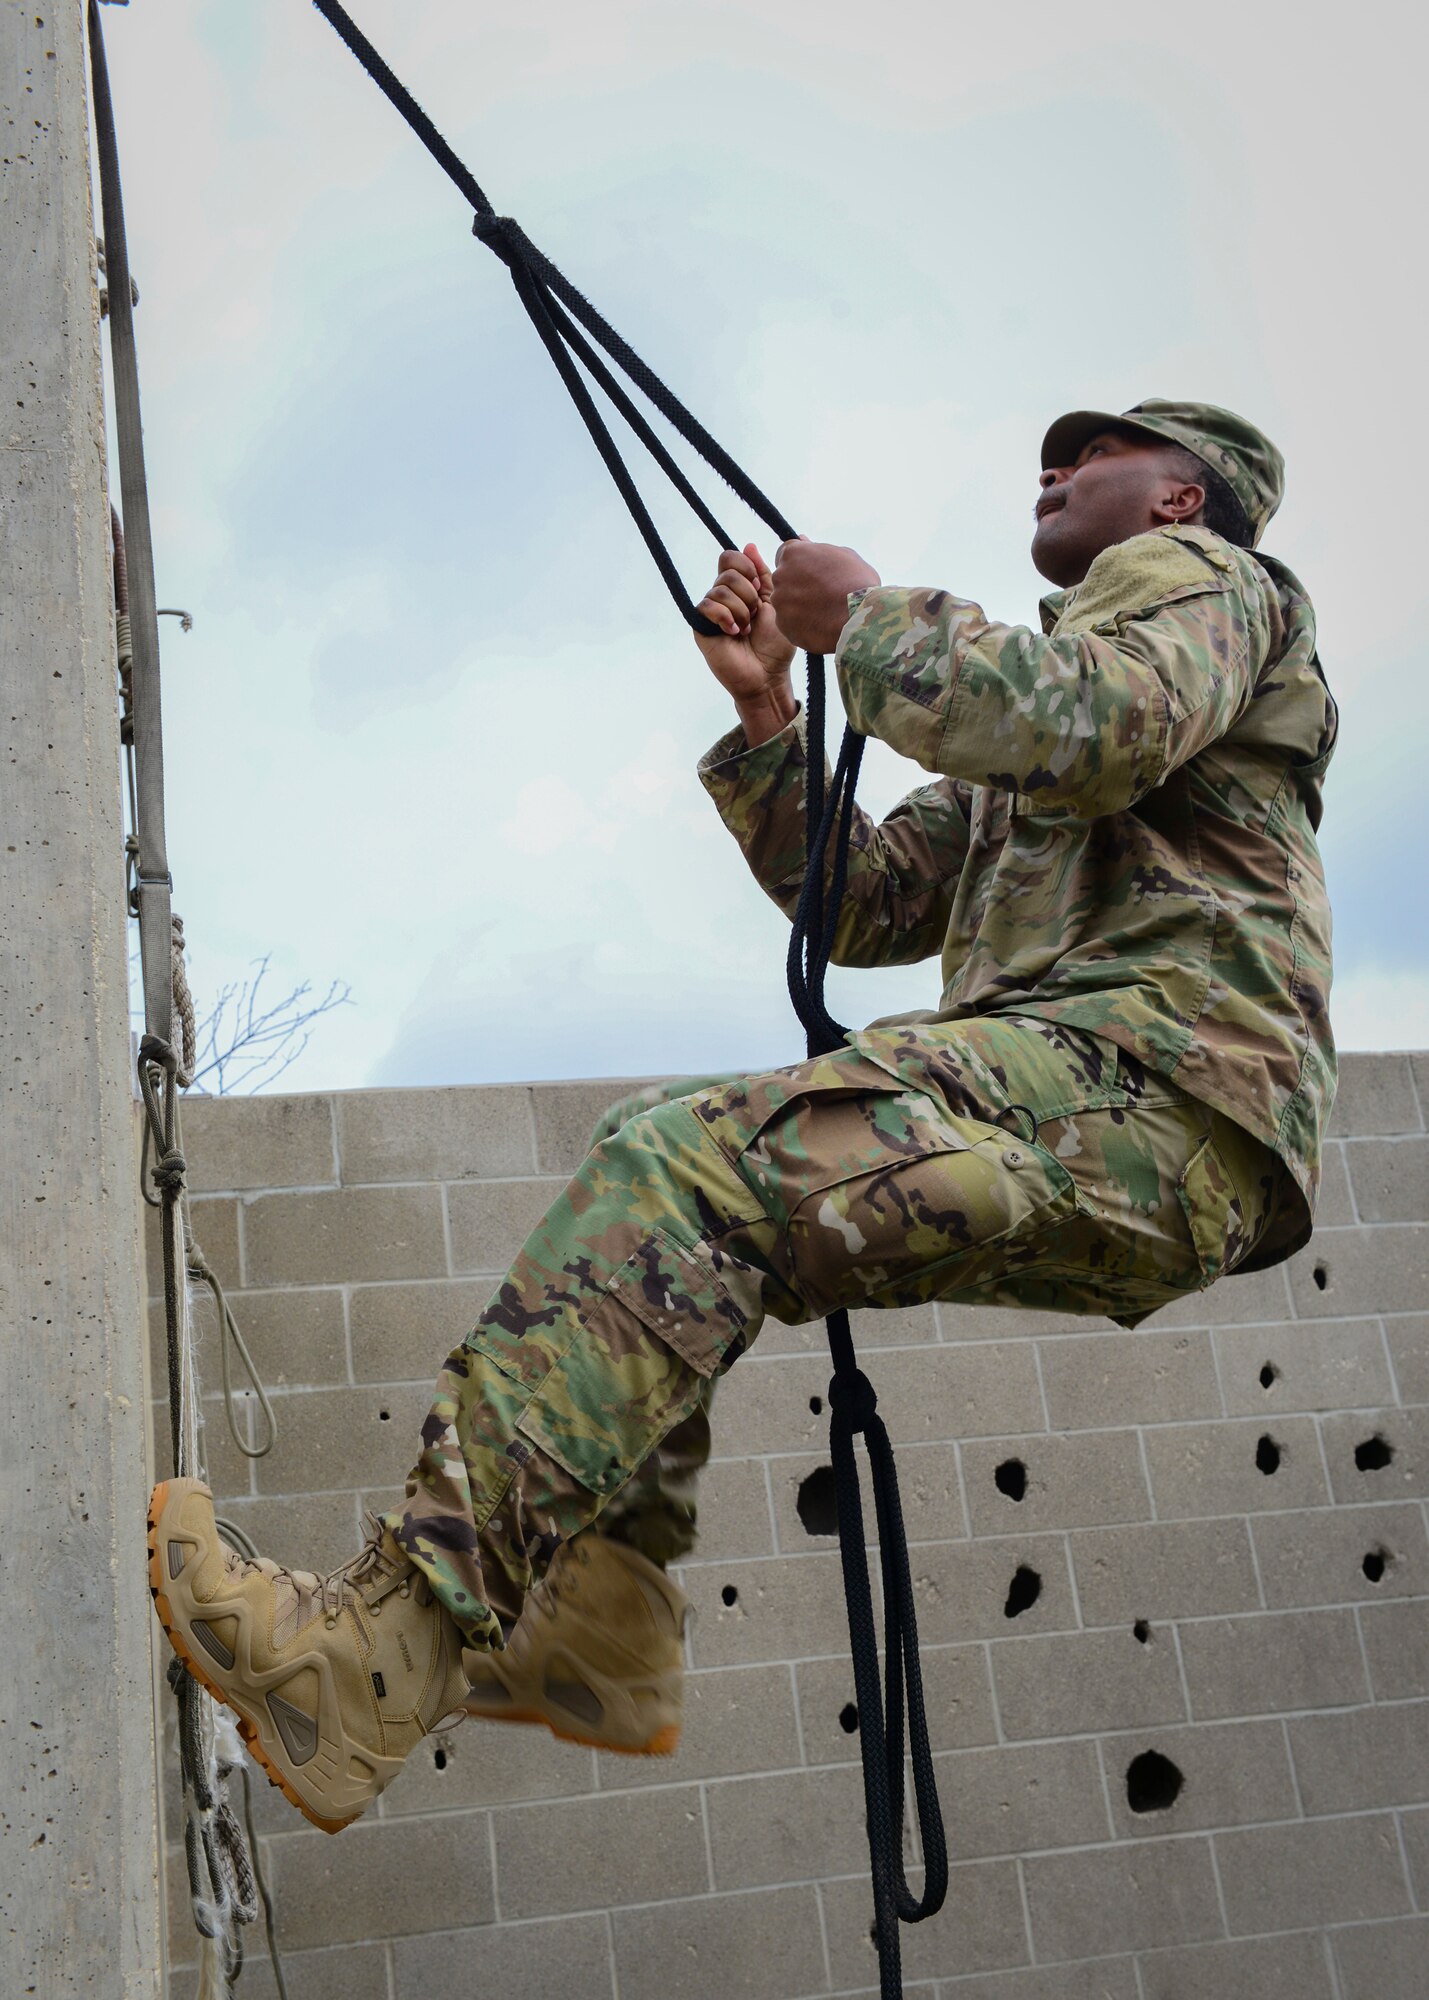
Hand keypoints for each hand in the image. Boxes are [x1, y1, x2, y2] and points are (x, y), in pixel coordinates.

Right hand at [693, 544, 796, 744]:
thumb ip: (764, 574)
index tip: (760, 587)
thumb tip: (749, 545)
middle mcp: (723, 596)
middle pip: (727, 571)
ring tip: (746, 630)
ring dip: (740, 611)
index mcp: (740, 587)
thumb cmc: (776, 643)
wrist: (768, 674)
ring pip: (720, 590)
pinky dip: (725, 618)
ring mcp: (711, 611)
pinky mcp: (701, 626)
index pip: (730, 558)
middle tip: (754, 615)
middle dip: (748, 594)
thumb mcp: (776, 602)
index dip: (746, 567)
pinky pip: (707, 606)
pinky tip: (734, 634)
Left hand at [771, 539, 880, 653]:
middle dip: (798, 584)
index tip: (811, 571)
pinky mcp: (783, 625)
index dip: (799, 562)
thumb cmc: (857, 582)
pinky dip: (801, 624)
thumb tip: (803, 540)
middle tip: (821, 593)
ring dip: (799, 605)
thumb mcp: (843, 556)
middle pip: (784, 579)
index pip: (785, 553)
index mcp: (793, 554)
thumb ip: (818, 549)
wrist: (861, 618)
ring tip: (824, 611)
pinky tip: (820, 625)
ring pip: (785, 602)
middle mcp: (781, 576)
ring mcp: (780, 602)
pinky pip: (789, 623)